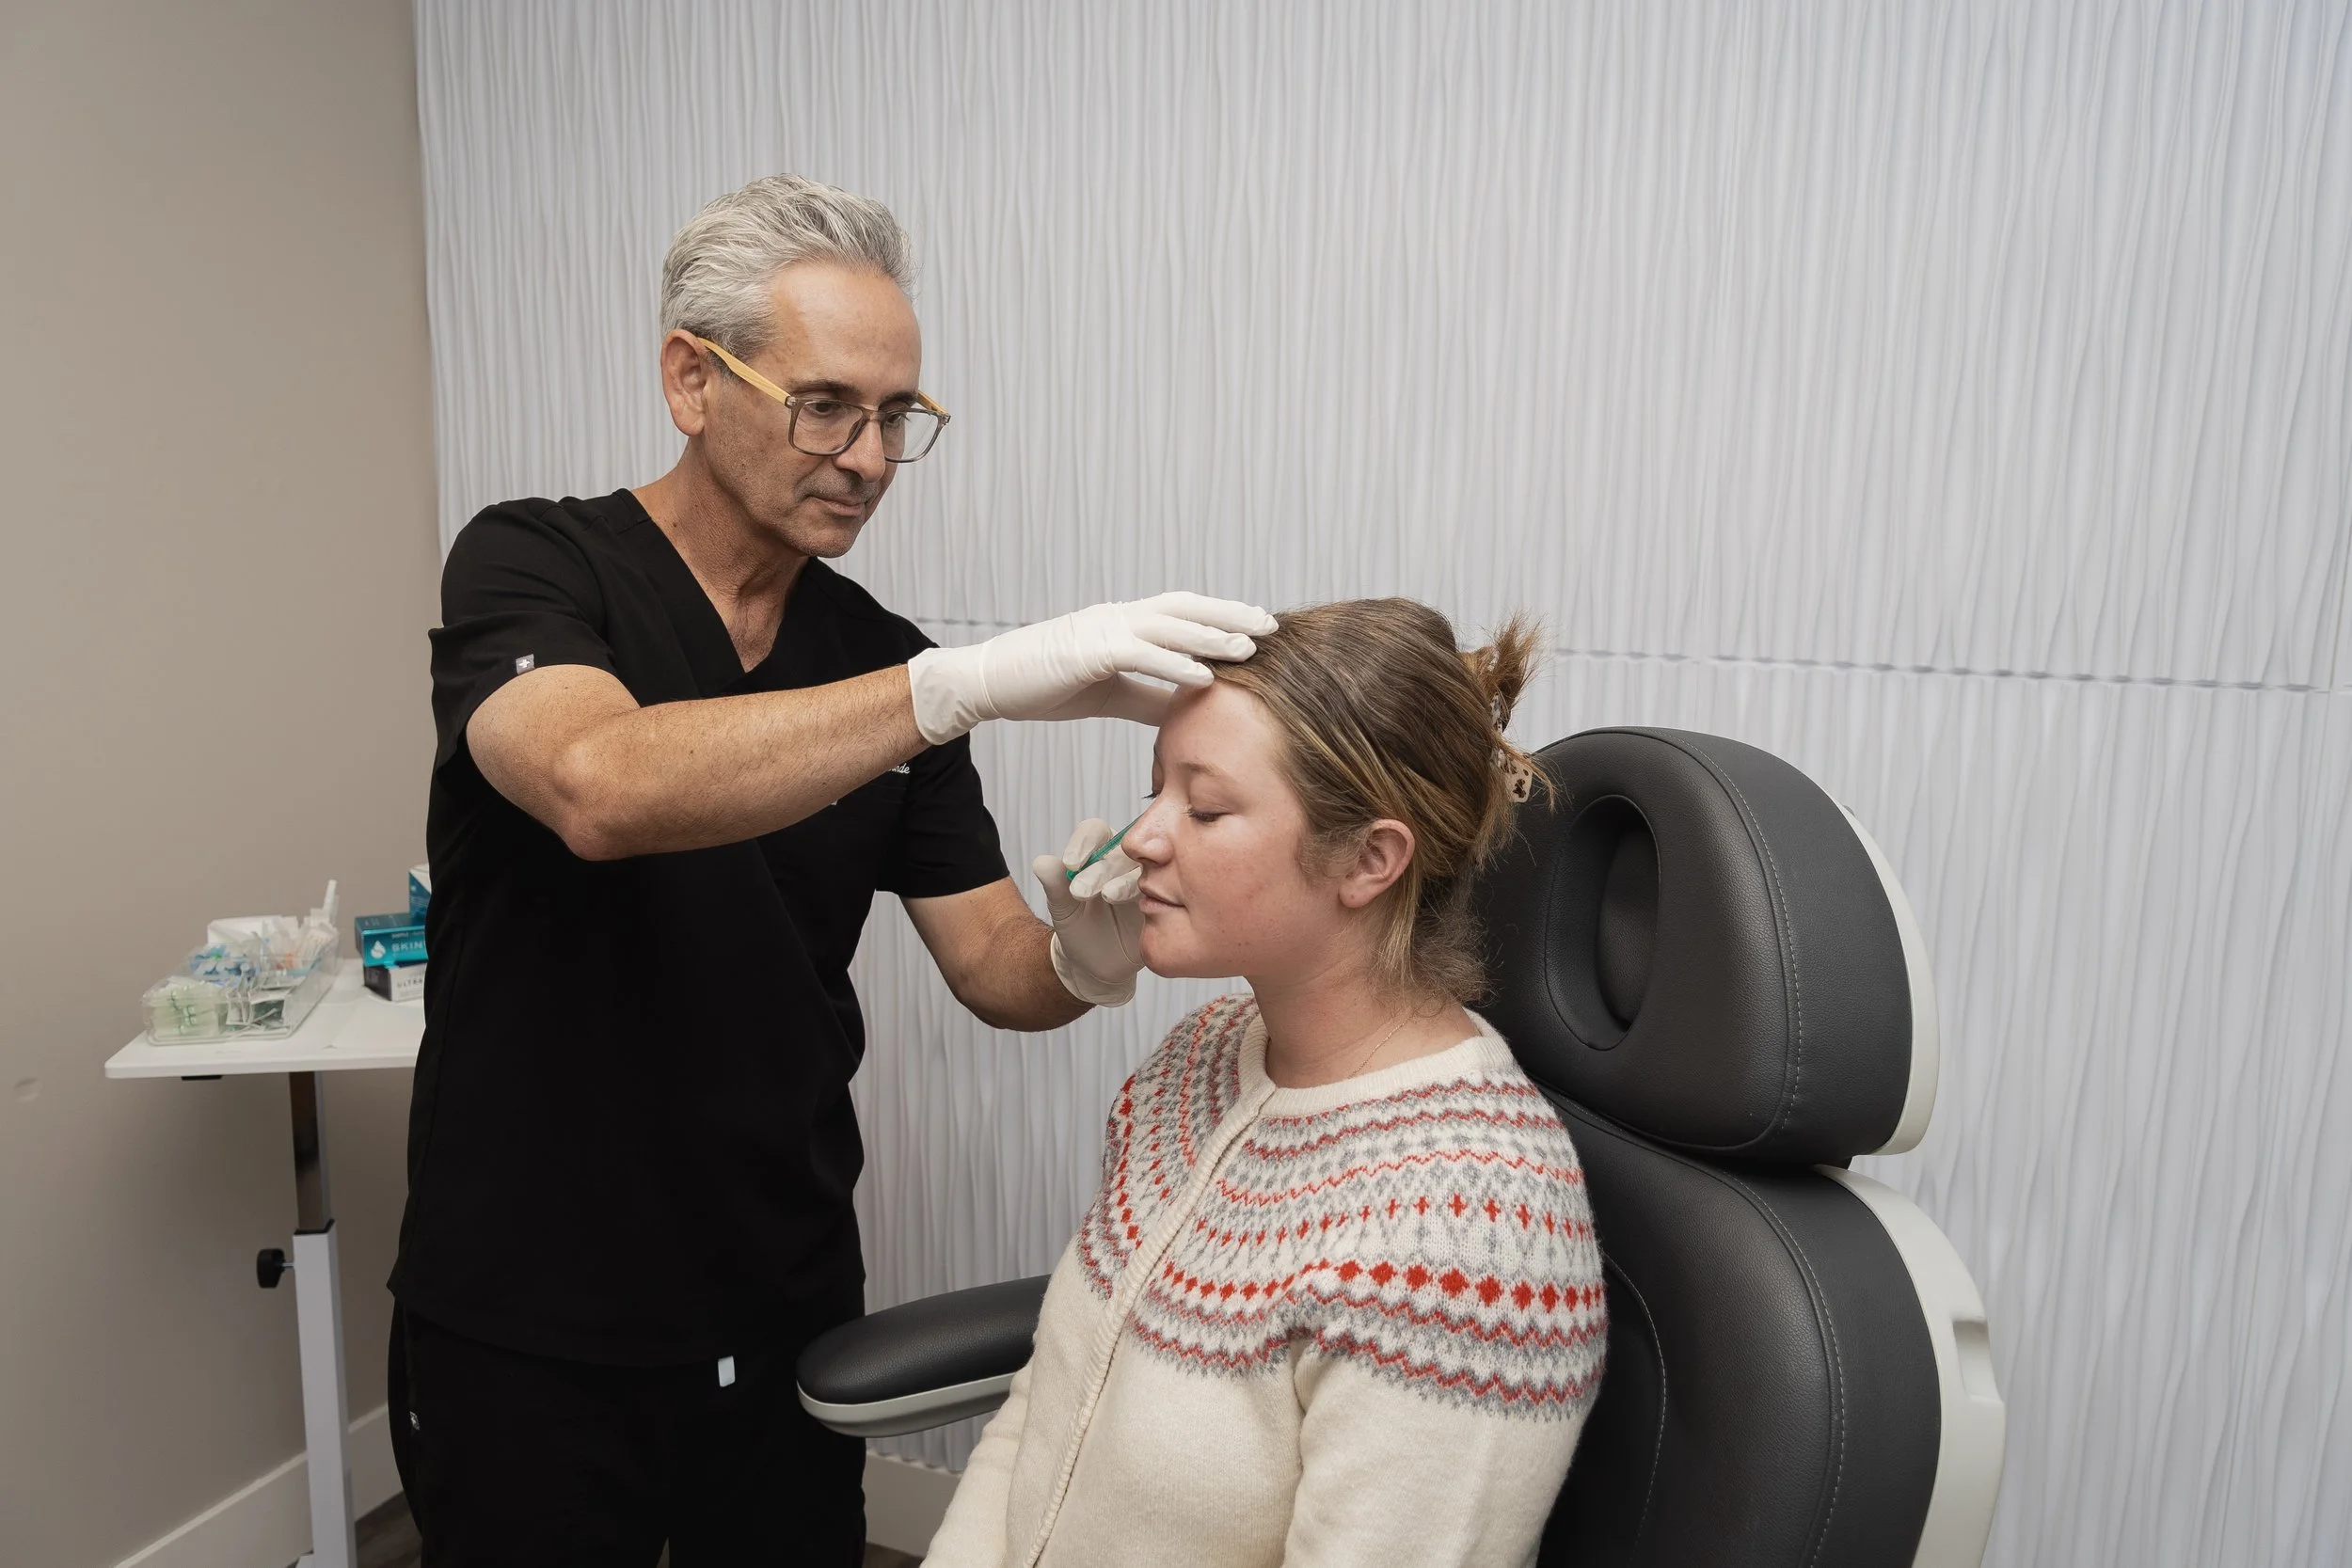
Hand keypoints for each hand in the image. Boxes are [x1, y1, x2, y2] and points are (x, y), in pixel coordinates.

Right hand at [906, 593, 1276, 743]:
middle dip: (1229, 616)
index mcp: (1123, 625)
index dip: (1221, 618)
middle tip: (1272, 625)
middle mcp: (1118, 618)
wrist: (987, 684)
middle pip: (1186, 609)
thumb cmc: (1043, 686)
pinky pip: (1141, 654)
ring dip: (1212, 636)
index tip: (1257, 627)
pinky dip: (1175, 664)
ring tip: (1251, 648)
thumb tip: (1188, 706)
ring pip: (1169, 626)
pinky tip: (1205, 675)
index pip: (1182, 614)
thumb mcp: (1108, 692)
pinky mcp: (1088, 651)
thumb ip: (1148, 695)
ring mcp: (1103, 630)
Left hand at [1032, 818, 1146, 1007]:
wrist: (1097, 965)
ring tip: (1107, 896)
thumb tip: (1042, 863)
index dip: (1084, 842)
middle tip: (1080, 891)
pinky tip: (1142, 908)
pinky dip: (1153, 897)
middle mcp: (1125, 862)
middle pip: (1119, 851)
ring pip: (1142, 871)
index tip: (1070, 864)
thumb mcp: (1063, 909)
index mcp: (1098, 853)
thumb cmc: (1079, 929)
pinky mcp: (1163, 903)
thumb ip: (1054, 886)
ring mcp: (1147, 882)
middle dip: (1099, 868)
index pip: (1095, 832)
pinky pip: (1166, 894)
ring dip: (1124, 882)